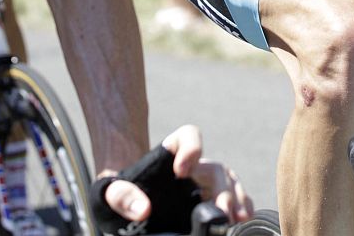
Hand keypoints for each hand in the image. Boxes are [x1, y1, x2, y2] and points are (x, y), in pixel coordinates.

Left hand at [97, 126, 252, 229]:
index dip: (191, 148)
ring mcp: (202, 185)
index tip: (182, 171)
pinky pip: (232, 198)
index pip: (188, 135)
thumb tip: (142, 208)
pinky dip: (241, 206)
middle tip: (220, 210)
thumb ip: (122, 196)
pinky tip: (243, 218)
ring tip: (236, 217)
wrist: (125, 205)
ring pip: (228, 183)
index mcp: (169, 153)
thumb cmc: (116, 193)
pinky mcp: (207, 202)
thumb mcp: (110, 192)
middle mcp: (192, 166)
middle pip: (214, 168)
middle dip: (221, 189)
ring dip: (235, 199)